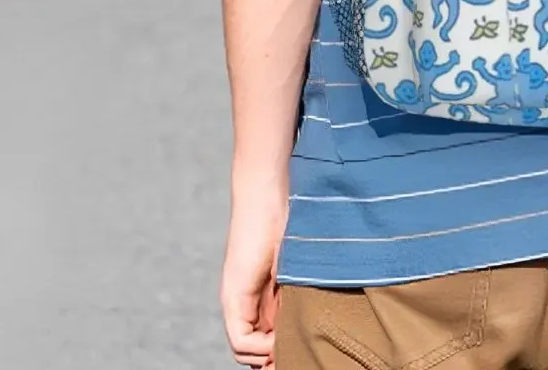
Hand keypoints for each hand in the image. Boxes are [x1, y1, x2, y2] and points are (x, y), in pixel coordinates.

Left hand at [221, 181, 288, 367]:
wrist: (268, 194)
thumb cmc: (290, 219)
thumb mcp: (298, 264)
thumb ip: (298, 289)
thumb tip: (313, 317)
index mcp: (259, 295)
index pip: (262, 339)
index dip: (279, 351)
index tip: (301, 350)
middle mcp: (243, 301)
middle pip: (252, 349)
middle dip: (273, 358)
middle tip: (297, 356)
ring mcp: (235, 299)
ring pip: (244, 348)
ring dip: (266, 355)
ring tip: (288, 347)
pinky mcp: (234, 295)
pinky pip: (240, 339)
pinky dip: (258, 348)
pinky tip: (277, 339)